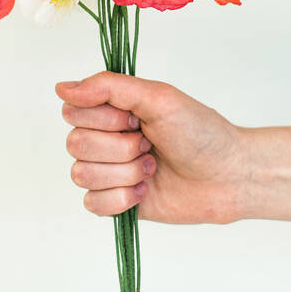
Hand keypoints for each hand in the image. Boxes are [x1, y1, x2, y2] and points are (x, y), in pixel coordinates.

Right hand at [55, 72, 246, 223]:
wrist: (228, 176)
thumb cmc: (201, 133)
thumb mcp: (158, 97)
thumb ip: (108, 87)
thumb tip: (62, 87)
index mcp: (112, 109)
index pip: (73, 111)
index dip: (103, 119)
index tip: (134, 119)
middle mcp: (105, 138)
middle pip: (75, 144)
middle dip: (119, 148)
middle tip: (150, 145)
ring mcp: (109, 171)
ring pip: (82, 175)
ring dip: (124, 173)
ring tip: (152, 167)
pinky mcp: (115, 201)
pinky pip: (92, 204)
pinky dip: (122, 198)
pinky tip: (146, 191)